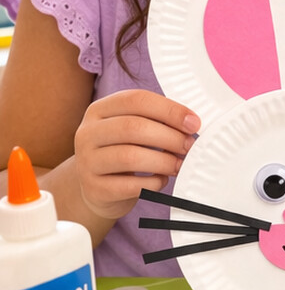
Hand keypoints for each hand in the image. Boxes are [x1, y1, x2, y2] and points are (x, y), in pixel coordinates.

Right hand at [74, 90, 199, 219]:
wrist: (98, 189)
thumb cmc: (125, 152)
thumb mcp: (134, 130)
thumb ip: (158, 121)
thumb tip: (192, 126)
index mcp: (99, 110)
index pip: (136, 100)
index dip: (169, 110)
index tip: (194, 123)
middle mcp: (87, 132)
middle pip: (133, 127)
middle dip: (170, 137)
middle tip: (189, 146)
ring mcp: (86, 161)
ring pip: (130, 157)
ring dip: (164, 161)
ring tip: (178, 164)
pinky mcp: (94, 189)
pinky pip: (130, 185)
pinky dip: (153, 183)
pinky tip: (160, 180)